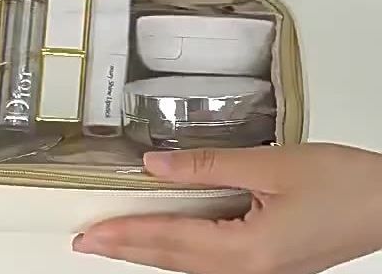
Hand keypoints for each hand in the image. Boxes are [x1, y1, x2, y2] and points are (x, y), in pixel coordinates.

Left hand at [72, 144, 381, 273]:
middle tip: (87, 241)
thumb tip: (154, 165)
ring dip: (149, 251)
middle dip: (126, 250)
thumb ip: (207, 166)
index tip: (91, 232)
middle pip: (173, 261)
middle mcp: (250, 271)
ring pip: (189, 265)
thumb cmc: (341, 185)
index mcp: (248, 251)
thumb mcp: (269, 166)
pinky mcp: (270, 263)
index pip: (170, 240)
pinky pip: (210, 262)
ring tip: (116, 240)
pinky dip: (178, 250)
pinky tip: (167, 241)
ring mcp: (262, 272)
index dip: (125, 234)